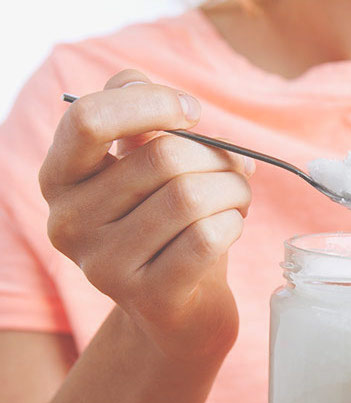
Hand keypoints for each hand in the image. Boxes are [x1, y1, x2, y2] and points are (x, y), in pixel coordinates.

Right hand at [39, 70, 252, 362]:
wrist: (178, 312)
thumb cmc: (166, 227)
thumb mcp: (144, 169)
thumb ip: (137, 120)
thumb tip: (156, 91)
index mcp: (61, 179)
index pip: (89, 119)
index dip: (152, 103)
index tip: (193, 112)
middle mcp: (71, 223)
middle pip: (163, 158)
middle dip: (218, 157)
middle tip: (236, 170)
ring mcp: (106, 266)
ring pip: (191, 197)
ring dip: (234, 189)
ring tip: (237, 199)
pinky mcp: (149, 297)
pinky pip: (207, 236)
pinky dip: (234, 222)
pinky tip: (232, 225)